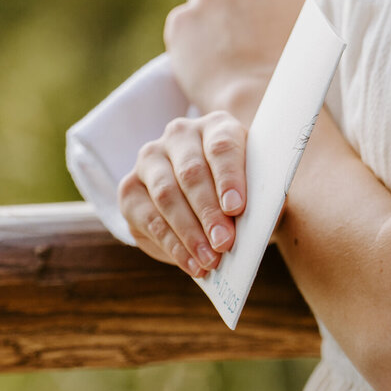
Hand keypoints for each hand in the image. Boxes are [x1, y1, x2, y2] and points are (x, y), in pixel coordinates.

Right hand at [118, 113, 247, 275]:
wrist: (214, 201)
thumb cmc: (244, 195)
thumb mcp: (259, 193)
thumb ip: (259, 203)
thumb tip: (252, 228)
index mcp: (217, 126)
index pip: (221, 147)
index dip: (229, 178)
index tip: (235, 208)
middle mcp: (180, 135)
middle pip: (191, 173)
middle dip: (208, 212)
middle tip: (224, 243)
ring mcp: (151, 159)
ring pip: (166, 195)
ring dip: (189, 232)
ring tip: (209, 260)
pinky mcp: (130, 187)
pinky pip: (148, 218)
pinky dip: (172, 245)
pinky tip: (191, 264)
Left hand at [165, 0, 307, 120]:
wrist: (265, 101)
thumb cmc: (298, 74)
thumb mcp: (309, 26)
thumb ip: (284, 4)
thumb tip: (274, 4)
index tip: (242, 5)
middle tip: (228, 30)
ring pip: (200, 4)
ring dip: (206, 22)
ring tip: (222, 57)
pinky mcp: (180, 21)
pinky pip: (182, 29)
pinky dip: (188, 44)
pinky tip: (207, 65)